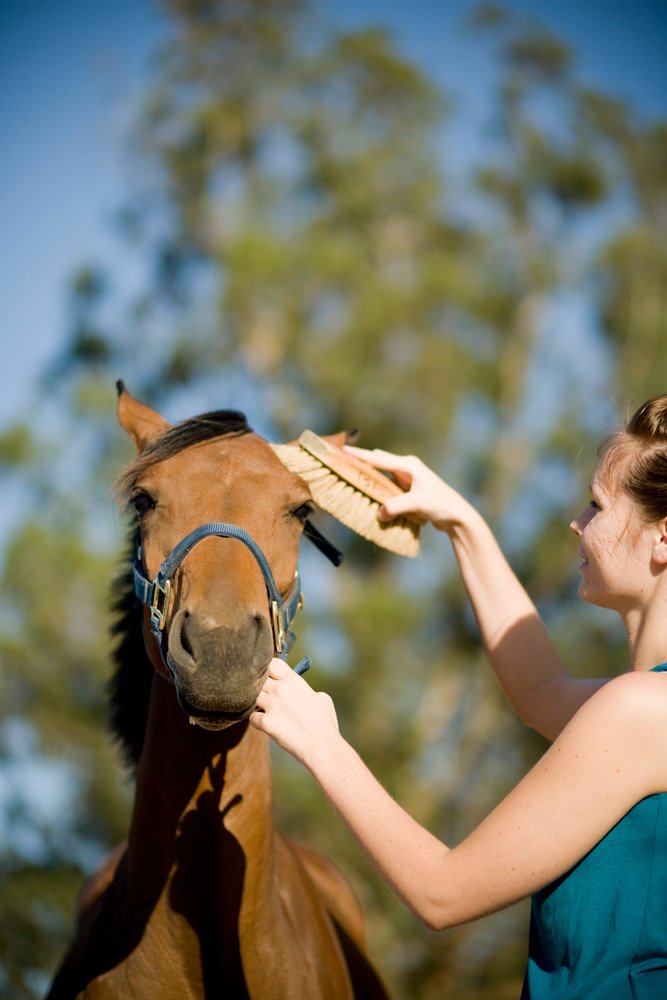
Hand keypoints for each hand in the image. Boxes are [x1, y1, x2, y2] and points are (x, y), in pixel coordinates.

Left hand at [250, 658, 341, 765]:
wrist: (321, 746)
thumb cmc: (325, 723)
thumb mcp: (322, 698)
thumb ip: (307, 690)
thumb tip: (302, 693)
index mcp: (294, 681)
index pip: (272, 664)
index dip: (268, 669)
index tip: (270, 677)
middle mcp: (280, 689)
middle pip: (257, 679)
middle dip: (259, 687)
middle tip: (265, 696)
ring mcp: (271, 705)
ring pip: (251, 697)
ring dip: (255, 703)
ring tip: (264, 710)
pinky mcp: (266, 722)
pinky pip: (251, 717)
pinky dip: (256, 721)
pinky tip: (265, 725)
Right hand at [343, 445, 472, 533]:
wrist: (457, 515)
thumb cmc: (440, 504)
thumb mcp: (416, 504)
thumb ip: (395, 507)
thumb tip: (379, 513)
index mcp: (408, 465)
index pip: (379, 459)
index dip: (360, 455)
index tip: (344, 449)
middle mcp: (407, 468)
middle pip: (379, 463)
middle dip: (362, 462)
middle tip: (343, 463)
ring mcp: (408, 479)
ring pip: (382, 476)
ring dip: (370, 478)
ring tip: (351, 477)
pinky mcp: (409, 490)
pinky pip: (388, 487)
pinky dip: (378, 490)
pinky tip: (369, 495)